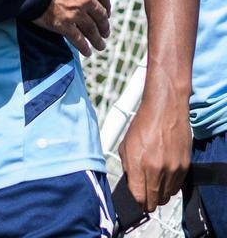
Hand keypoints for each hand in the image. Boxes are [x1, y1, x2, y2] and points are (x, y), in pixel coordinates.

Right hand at [33, 0, 110, 55]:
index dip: (106, 5)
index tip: (106, 11)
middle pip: (100, 15)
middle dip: (104, 25)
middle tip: (105, 32)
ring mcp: (76, 13)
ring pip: (91, 30)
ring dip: (97, 39)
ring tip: (101, 46)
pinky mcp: (63, 25)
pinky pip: (77, 39)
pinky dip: (83, 47)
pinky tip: (87, 52)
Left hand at [118, 90, 190, 211]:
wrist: (165, 109)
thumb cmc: (142, 124)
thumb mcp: (126, 144)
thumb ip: (127, 167)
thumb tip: (131, 184)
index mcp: (137, 162)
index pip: (138, 197)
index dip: (136, 201)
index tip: (136, 199)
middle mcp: (155, 168)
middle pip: (153, 201)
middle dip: (147, 200)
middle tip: (145, 194)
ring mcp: (172, 169)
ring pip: (166, 196)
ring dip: (159, 193)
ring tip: (154, 182)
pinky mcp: (185, 167)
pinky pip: (177, 187)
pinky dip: (170, 186)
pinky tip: (164, 175)